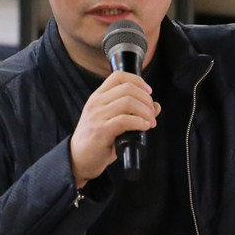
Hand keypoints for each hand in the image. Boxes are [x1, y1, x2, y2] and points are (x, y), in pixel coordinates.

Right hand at [70, 71, 160, 186]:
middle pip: (128, 88)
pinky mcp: (100, 131)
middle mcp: (96, 102)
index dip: (138, 81)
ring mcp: (97, 116)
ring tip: (149, 122)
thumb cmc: (97, 139)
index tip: (148, 93)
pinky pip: (125, 120)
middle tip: (151, 113)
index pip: (118, 76)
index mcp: (98, 96)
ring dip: (145, 111)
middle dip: (146, 99)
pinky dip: (139, 122)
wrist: (79, 158)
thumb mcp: (113, 121)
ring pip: (128, 102)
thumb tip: (156, 106)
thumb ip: (133, 111)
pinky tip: (144, 127)